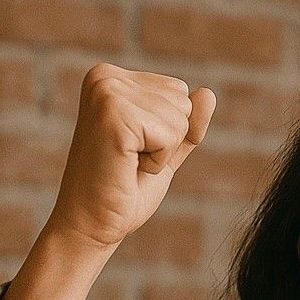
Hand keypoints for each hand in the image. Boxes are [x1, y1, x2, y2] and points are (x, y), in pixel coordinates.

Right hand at [44, 62, 214, 251]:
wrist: (91, 223)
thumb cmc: (124, 189)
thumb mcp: (164, 150)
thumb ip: (187, 123)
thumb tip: (209, 93)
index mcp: (110, 77)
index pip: (178, 91)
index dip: (167, 131)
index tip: (133, 148)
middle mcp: (105, 77)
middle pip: (182, 102)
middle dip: (167, 140)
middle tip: (130, 159)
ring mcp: (107, 93)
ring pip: (179, 118)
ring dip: (161, 152)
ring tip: (127, 163)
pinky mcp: (114, 115)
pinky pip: (171, 135)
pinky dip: (158, 161)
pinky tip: (128, 167)